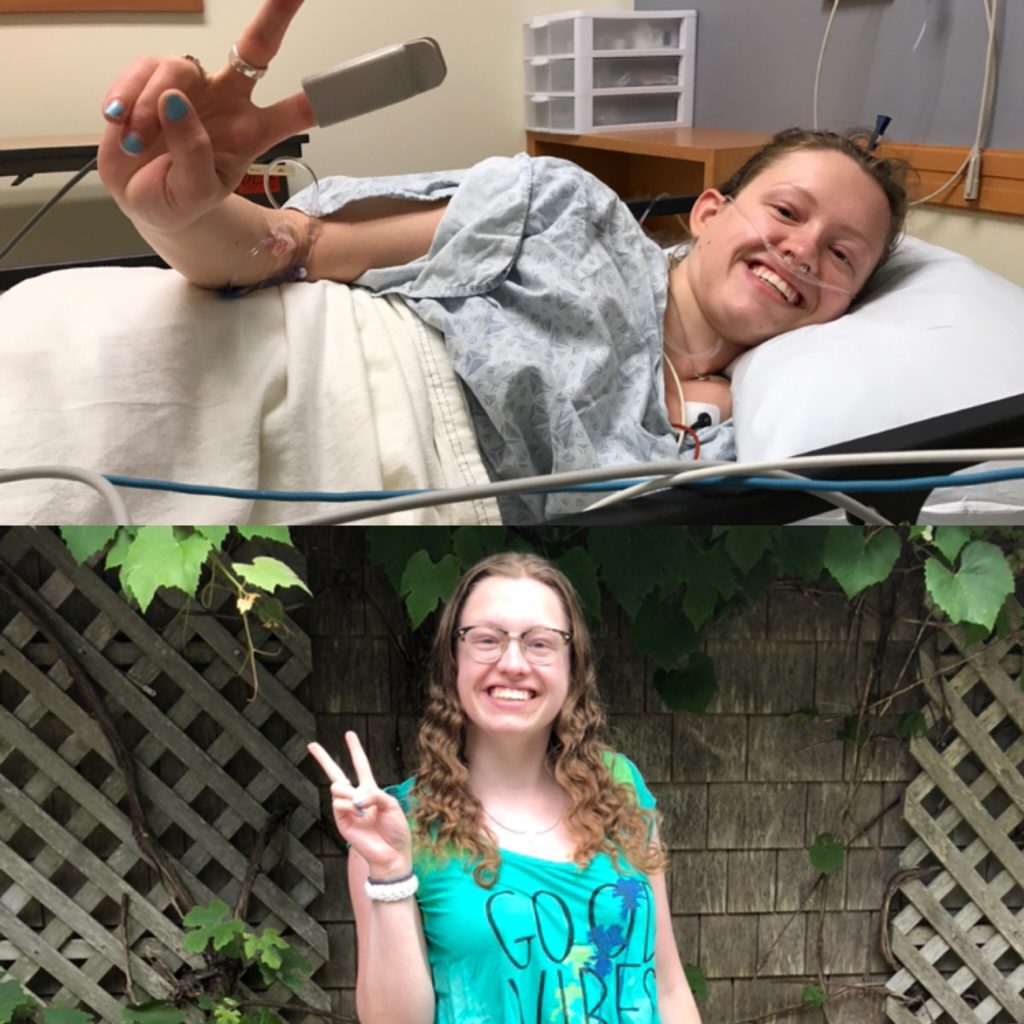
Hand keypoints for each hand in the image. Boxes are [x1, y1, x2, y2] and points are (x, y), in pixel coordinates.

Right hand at [97, 0, 314, 233]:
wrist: (141, 199)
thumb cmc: (179, 199)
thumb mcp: (195, 193)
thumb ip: (193, 154)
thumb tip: (175, 102)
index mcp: (253, 131)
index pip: (297, 110)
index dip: (321, 96)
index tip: (357, 79)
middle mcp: (228, 100)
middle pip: (256, 48)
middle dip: (276, 15)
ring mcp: (190, 86)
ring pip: (178, 68)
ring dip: (152, 107)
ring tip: (140, 142)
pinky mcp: (151, 78)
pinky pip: (142, 71)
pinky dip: (126, 98)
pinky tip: (121, 123)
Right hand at [307, 733, 413, 877]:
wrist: (392, 853)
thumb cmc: (395, 829)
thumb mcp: (391, 805)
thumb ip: (374, 795)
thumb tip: (354, 797)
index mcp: (370, 790)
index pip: (360, 765)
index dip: (355, 749)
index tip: (348, 734)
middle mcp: (356, 797)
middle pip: (335, 773)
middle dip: (323, 758)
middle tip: (311, 745)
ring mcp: (346, 809)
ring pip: (337, 786)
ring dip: (348, 791)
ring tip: (359, 804)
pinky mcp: (341, 821)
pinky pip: (338, 803)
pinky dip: (348, 805)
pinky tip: (357, 812)